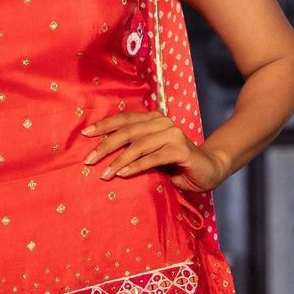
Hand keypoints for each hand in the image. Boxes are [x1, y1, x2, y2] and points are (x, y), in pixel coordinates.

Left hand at [82, 109, 228, 192]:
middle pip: (128, 131)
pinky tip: (123, 174)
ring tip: (105, 174)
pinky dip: (136, 166)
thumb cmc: (176, 164)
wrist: (207, 171)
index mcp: (154, 120)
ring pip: (138, 145)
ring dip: (118, 160)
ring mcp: (173, 135)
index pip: (125, 119)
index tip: (85, 134)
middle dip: (105, 145)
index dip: (104, 125)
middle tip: (89, 160)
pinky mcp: (181, 150)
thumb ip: (134, 149)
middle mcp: (163, 123)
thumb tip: (102, 153)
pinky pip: (153, 158)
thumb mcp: (150, 154)